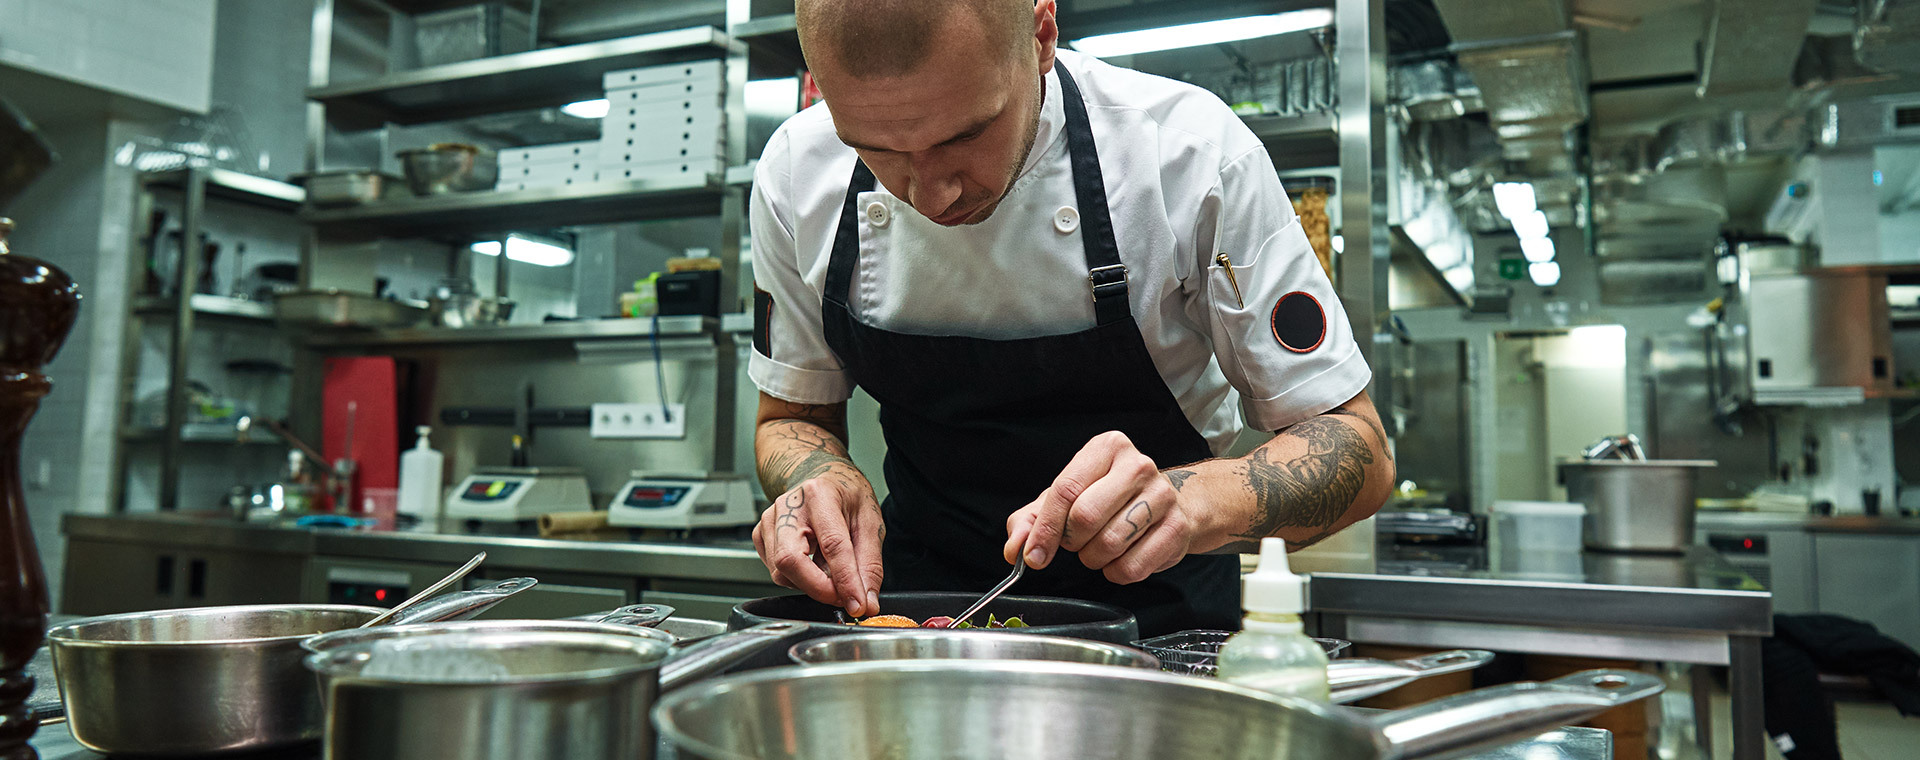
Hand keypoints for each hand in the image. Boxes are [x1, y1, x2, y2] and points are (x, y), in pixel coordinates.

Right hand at [751, 463, 885, 616]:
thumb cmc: (845, 494)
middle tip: (843, 598)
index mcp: (820, 494)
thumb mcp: (869, 521)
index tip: (857, 604)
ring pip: (781, 572)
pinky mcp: (760, 535)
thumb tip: (866, 601)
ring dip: (810, 585)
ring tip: (832, 573)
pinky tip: (814, 565)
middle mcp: (788, 505)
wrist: (821, 475)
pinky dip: (798, 579)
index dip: (845, 581)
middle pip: (790, 561)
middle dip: (818, 588)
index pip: (832, 545)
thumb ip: (869, 563)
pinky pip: (776, 572)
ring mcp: (769, 520)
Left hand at [1003, 431, 1199, 583]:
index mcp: (1107, 448)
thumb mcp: (1066, 498)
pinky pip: (1132, 567)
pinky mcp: (1177, 528)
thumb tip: (1014, 548)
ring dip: (1094, 558)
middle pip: (1086, 516)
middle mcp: (1138, 465)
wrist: (1168, 504)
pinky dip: (1116, 572)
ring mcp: (1162, 496)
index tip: (1034, 555)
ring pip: (1109, 544)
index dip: (1045, 528)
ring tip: (1100, 548)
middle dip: (1072, 542)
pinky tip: (1121, 558)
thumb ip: (1031, 519)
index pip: (1065, 490)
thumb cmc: (1109, 498)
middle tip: (1077, 543)